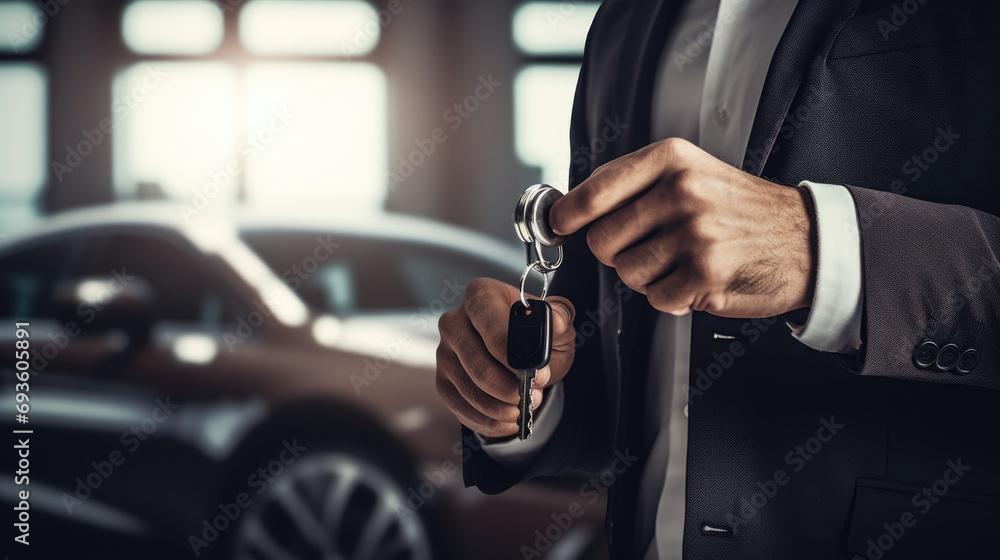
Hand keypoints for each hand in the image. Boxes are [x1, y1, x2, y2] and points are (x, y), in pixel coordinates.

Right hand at [436, 278, 575, 437]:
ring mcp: (445, 353)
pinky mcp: (442, 381)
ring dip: (503, 408)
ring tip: (524, 407)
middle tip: (534, 395)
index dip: (518, 360)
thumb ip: (559, 318)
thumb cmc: (537, 333)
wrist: (524, 352)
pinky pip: (462, 409)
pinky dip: (489, 421)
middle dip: (511, 389)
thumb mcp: (556, 323)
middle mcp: (454, 321)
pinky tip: (508, 418)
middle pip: (480, 367)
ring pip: (471, 392)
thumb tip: (556, 319)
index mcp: (480, 296)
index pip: (495, 333)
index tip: (539, 374)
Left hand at [550, 137, 815, 317]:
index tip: (560, 225)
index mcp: (671, 160)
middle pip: (602, 240)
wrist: (805, 238)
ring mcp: (694, 233)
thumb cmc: (742, 208)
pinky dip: (672, 297)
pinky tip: (696, 278)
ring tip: (678, 262)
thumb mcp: (691, 171)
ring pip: (626, 273)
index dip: (567, 215)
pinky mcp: (706, 273)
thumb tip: (573, 204)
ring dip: (646, 277)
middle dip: (617, 253)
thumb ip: (634, 184)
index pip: (594, 191)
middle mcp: (681, 191)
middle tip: (648, 248)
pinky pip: (656, 298)